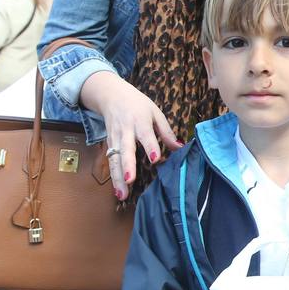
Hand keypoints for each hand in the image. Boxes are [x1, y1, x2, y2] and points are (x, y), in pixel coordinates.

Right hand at [79, 71, 180, 200]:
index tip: (155, 159)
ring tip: (122, 194)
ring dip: (118, 178)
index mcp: (139, 121)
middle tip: (130, 180)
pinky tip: (118, 191)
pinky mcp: (109, 144)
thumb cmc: (137, 104)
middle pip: (125, 150)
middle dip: (127, 166)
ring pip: (114, 160)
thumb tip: (180, 148)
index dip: (150, 147)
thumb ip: (166, 132)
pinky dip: (114, 177)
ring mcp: (115, 138)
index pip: (145, 135)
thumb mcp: (155, 112)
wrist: (111, 95)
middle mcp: (125, 131)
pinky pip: (111, 162)